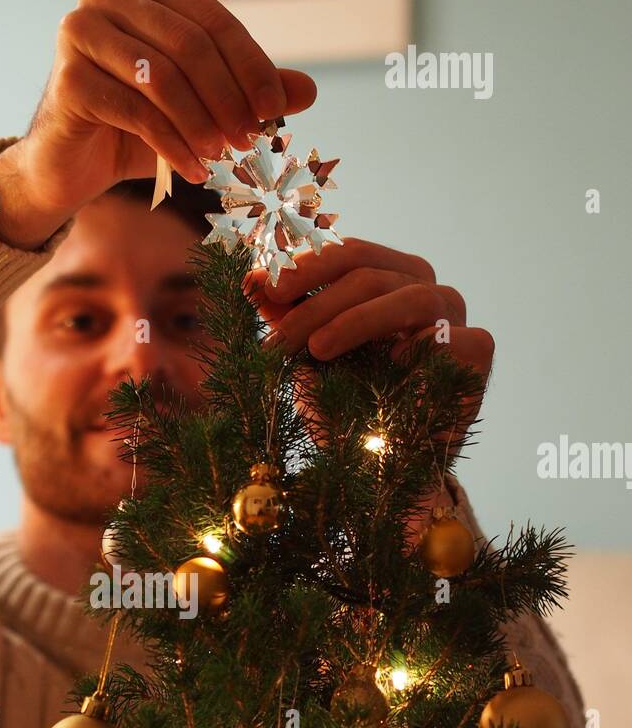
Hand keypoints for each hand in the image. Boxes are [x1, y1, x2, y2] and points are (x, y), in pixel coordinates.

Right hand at [0, 0, 315, 248]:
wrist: (71, 164)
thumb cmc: (136, 128)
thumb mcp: (200, 108)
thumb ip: (247, 94)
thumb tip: (307, 91)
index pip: (213, 21)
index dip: (251, 67)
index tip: (275, 112)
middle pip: (190, 46)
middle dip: (227, 98)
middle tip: (249, 141)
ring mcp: (80, 33)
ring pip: (164, 78)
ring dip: (202, 124)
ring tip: (221, 158)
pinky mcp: (67, 80)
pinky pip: (136, 111)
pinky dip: (172, 145)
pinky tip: (192, 170)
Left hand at [248, 238, 493, 436]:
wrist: (382, 473)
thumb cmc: (345, 411)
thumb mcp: (306, 360)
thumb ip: (286, 318)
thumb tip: (250, 281)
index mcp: (386, 280)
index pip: (346, 253)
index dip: (302, 265)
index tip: (258, 287)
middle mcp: (422, 289)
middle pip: (368, 269)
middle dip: (315, 297)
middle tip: (279, 328)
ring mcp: (453, 316)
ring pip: (406, 295)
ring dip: (352, 319)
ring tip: (315, 350)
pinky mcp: (478, 348)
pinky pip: (446, 335)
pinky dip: (414, 347)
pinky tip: (388, 365)